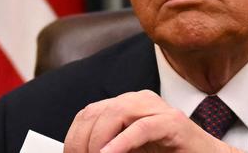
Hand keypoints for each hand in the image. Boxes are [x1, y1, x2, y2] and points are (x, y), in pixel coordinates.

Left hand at [64, 90, 242, 152]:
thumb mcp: (131, 152)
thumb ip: (109, 149)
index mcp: (128, 106)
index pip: (89, 114)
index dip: (73, 138)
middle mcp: (141, 101)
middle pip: (97, 112)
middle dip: (82, 143)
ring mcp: (159, 109)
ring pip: (117, 113)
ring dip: (99, 142)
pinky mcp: (174, 123)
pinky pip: (142, 128)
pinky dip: (122, 144)